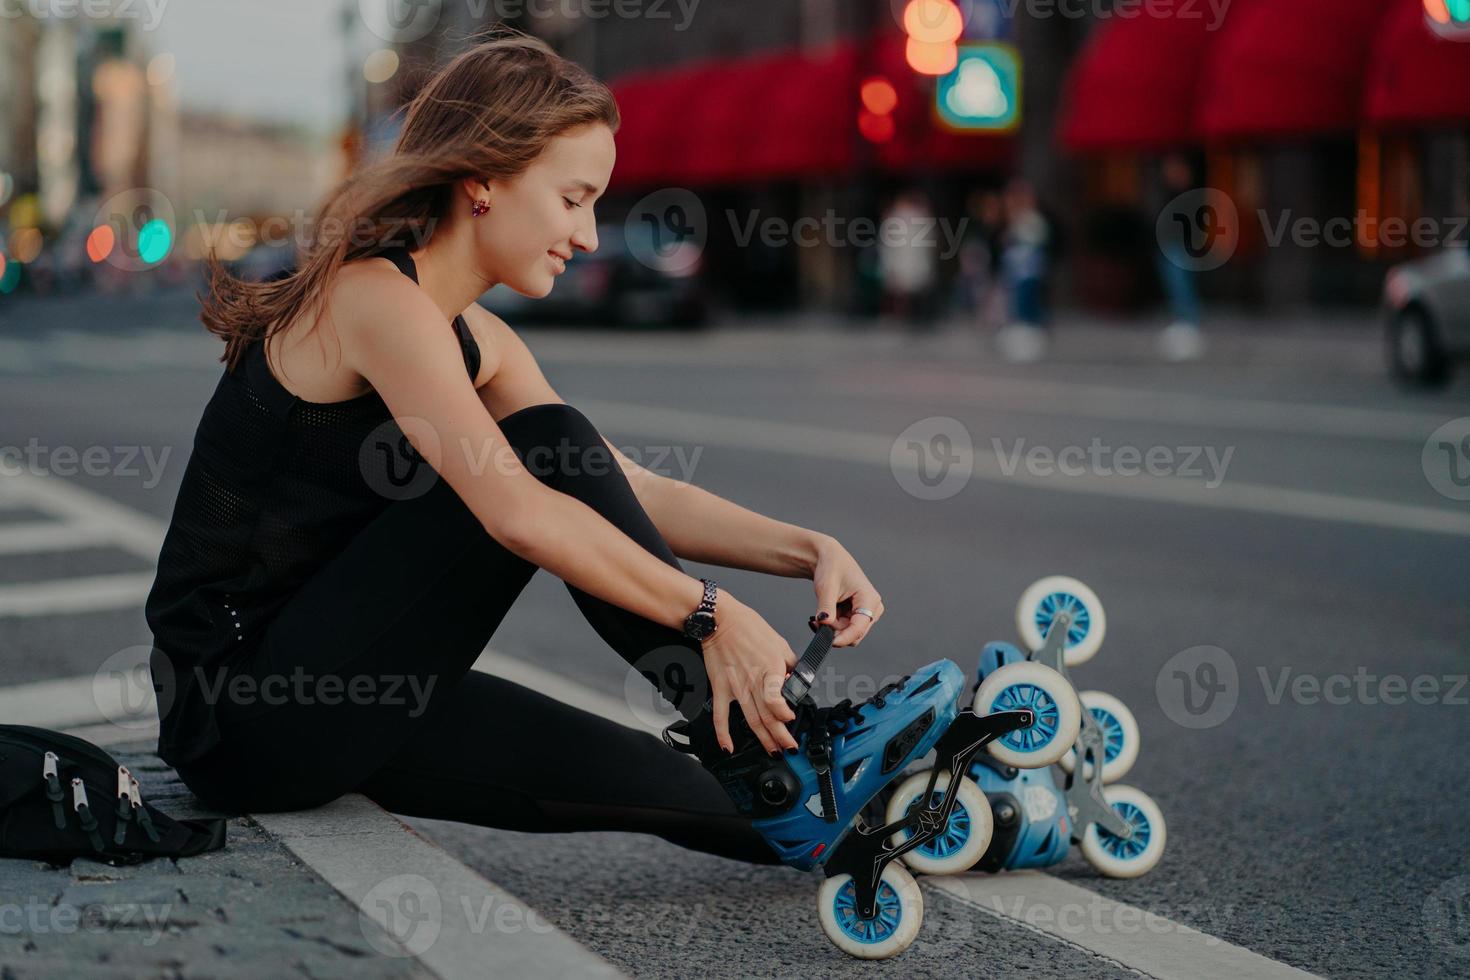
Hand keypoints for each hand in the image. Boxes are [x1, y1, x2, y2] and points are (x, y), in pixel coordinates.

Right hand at [700, 591, 799, 755]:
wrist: (720, 620)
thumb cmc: (748, 627)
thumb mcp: (780, 642)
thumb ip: (791, 664)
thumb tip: (797, 679)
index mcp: (770, 670)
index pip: (777, 700)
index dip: (785, 715)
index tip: (791, 720)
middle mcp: (753, 682)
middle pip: (768, 717)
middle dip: (780, 737)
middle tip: (789, 749)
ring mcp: (735, 688)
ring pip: (751, 720)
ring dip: (763, 739)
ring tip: (772, 752)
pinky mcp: (720, 688)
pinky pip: (720, 715)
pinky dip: (723, 733)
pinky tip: (728, 747)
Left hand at [809, 536, 883, 647]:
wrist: (828, 558)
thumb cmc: (831, 566)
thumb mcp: (826, 588)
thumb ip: (826, 608)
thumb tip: (824, 624)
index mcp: (869, 599)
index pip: (859, 628)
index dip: (843, 638)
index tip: (827, 641)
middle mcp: (872, 608)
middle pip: (855, 634)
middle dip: (835, 632)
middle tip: (816, 623)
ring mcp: (865, 612)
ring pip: (848, 633)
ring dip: (831, 629)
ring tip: (816, 618)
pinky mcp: (856, 614)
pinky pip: (844, 629)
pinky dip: (831, 626)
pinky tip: (821, 618)